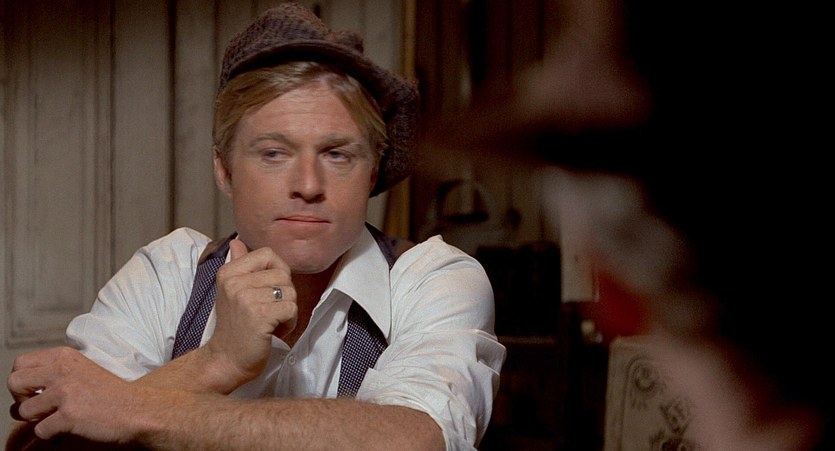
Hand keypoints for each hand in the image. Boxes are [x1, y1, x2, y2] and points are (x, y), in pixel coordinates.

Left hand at [6, 346, 147, 442]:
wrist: (138, 409)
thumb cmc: (110, 394)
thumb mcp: (82, 370)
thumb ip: (54, 372)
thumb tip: (21, 390)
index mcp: (64, 356)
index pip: (20, 364)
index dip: (22, 381)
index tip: (35, 391)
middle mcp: (62, 371)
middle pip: (14, 383)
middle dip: (21, 399)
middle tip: (39, 407)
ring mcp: (65, 393)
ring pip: (23, 411)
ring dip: (37, 420)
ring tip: (57, 418)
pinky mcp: (69, 416)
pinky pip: (40, 430)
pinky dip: (51, 435)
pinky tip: (67, 428)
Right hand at [205, 239, 297, 382]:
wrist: (225, 361)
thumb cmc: (235, 327)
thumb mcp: (231, 292)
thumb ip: (238, 265)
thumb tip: (238, 241)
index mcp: (228, 272)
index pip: (268, 254)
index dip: (278, 272)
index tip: (269, 291)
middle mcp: (235, 282)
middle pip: (283, 275)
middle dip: (284, 296)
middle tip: (268, 312)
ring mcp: (246, 298)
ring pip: (290, 292)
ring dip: (287, 311)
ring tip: (270, 322)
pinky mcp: (259, 315)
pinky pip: (291, 309)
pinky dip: (289, 323)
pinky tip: (273, 331)